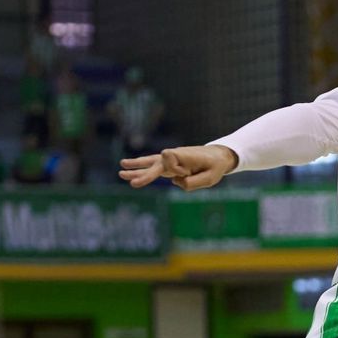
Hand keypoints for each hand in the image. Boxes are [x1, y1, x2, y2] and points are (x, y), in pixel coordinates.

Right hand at [119, 145, 235, 190]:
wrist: (218, 157)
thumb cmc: (215, 166)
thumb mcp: (211, 177)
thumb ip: (194, 183)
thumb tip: (176, 184)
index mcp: (183, 154)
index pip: (169, 158)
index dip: (176, 168)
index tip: (187, 173)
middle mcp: (174, 156)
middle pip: (155, 163)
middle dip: (144, 173)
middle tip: (130, 181)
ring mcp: (170, 162)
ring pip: (150, 165)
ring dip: (136, 169)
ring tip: (120, 172)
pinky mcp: (169, 167)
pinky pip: (153, 169)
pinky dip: (141, 171)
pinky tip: (127, 173)